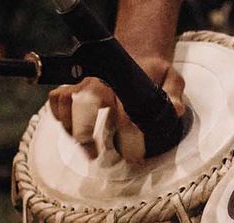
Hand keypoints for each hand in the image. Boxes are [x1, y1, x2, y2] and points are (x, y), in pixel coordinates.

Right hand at [48, 57, 184, 161]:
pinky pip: (57, 97)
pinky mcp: (75, 84)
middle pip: (85, 106)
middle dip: (86, 133)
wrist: (137, 52)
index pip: (125, 118)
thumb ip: (174, 93)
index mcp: (125, 83)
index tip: (134, 159)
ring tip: (83, 148)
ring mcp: (85, 82)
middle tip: (93, 155)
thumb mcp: (171, 78)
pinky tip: (68, 127)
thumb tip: (175, 110)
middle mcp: (101, 81)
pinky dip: (58, 113)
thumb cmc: (154, 71)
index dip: (130, 142)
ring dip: (70, 126)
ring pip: (67, 101)